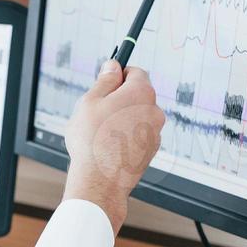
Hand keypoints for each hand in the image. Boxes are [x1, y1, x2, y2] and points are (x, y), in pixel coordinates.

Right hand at [63, 59, 164, 233]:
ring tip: (100, 132)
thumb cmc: (93, 141)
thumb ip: (104, 80)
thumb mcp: (90, 101)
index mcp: (142, 92)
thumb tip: (112, 66)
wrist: (100, 180)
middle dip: (119, 98)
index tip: (107, 80)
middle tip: (97, 109)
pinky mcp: (151, 150)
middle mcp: (155, 110)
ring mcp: (155, 132)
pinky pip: (138, 134)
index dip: (118, 74)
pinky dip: (126, 136)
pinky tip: (109, 146)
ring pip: (137, 116)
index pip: (135, 71)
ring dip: (122, 118)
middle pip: (137, 94)